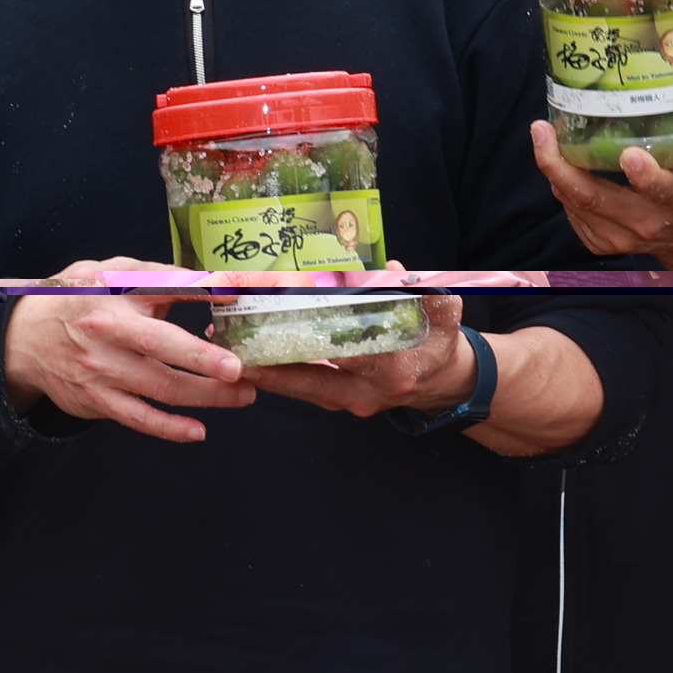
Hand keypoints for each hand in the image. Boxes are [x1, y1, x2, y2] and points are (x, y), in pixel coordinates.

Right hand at [1, 258, 252, 443]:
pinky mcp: (97, 400)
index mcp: (114, 293)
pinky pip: (138, 418)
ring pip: (159, 387)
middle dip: (204, 359)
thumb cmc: (80, 298)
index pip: (162, 288)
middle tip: (240, 368)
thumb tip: (212, 282)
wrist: (23, 338)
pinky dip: (169, 428)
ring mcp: (101, 370)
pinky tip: (198, 431)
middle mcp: (107, 332)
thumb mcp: (112, 272)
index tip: (235, 297)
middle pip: (161, 346)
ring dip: (206, 395)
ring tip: (243, 395)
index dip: (199, 291)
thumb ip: (158, 276)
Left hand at [237, 294, 473, 417]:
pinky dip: (278, 376)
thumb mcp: (444, 315)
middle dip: (269, 367)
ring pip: (300, 389)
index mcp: (391, 371)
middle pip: (308, 381)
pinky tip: (249, 360)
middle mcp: (365, 393)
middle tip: (231, 350)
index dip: (309, 342)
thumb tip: (393, 270)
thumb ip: (425, 291)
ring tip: (228, 354)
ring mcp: (350, 402)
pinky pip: (303, 389)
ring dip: (266, 374)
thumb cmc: (438, 343)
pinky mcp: (338, 402)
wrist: (443, 383)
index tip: (277, 329)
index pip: (344, 355)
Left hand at [526, 82, 672, 264]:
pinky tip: (556, 159)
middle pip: (596, 200)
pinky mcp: (601, 243)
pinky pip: (572, 212)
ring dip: (555, 171)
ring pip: (576, 204)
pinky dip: (561, 185)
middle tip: (543, 130)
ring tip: (543, 135)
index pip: (662, 192)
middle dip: (563, 167)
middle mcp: (647, 222)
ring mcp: (621, 237)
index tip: (629, 154)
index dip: (646, 176)